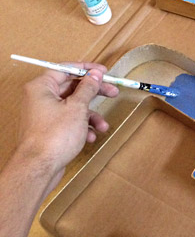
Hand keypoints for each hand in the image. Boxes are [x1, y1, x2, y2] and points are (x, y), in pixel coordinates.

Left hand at [16, 63, 118, 187]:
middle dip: (94, 93)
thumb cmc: (54, 135)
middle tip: (112, 92)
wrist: (39, 167)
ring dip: (91, 116)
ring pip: (73, 107)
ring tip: (103, 125)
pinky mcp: (49, 129)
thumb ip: (88, 88)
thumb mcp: (78, 107)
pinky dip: (82, 127)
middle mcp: (40, 98)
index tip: (103, 72)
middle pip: (72, 88)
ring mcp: (44, 115)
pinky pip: (69, 121)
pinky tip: (90, 137)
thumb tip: (95, 75)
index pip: (65, 69)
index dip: (86, 69)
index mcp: (42, 87)